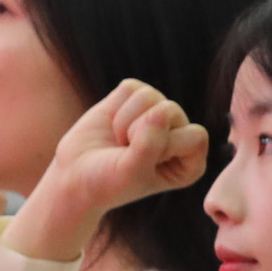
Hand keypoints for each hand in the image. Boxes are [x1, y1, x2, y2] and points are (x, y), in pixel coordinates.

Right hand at [11, 81, 208, 262]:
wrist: (75, 176)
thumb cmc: (108, 182)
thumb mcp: (132, 172)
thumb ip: (150, 145)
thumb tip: (159, 110)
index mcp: (191, 161)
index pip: (196, 136)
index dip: (165, 145)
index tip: (145, 162)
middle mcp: (180, 134)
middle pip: (173, 110)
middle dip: (140, 130)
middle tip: (125, 151)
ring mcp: (158, 114)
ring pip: (150, 95)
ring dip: (125, 120)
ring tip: (119, 141)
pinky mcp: (135, 99)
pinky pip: (132, 88)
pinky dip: (115, 107)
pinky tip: (112, 126)